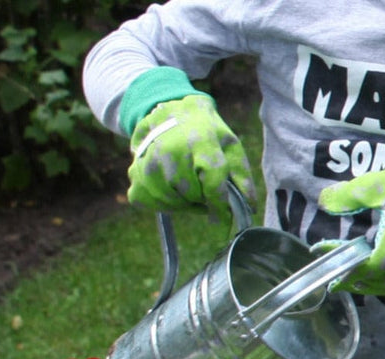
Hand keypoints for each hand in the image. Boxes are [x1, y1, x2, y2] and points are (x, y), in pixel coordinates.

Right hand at [127, 94, 255, 223]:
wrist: (168, 109)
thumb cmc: (206, 132)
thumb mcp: (230, 145)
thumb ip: (242, 177)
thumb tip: (249, 209)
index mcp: (200, 141)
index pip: (212, 183)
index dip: (220, 207)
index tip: (226, 222)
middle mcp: (171, 150)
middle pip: (192, 196)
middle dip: (202, 199)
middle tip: (205, 188)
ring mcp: (149, 161)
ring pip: (172, 203)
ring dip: (184, 202)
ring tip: (189, 185)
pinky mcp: (135, 174)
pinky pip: (153, 203)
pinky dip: (165, 202)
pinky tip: (170, 186)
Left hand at [314, 160, 384, 295]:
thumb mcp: (382, 186)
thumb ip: (351, 195)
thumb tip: (323, 202)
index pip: (366, 266)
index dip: (346, 269)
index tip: (329, 265)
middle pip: (377, 282)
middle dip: (354, 282)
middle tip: (335, 281)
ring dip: (370, 287)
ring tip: (353, 282)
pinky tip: (378, 281)